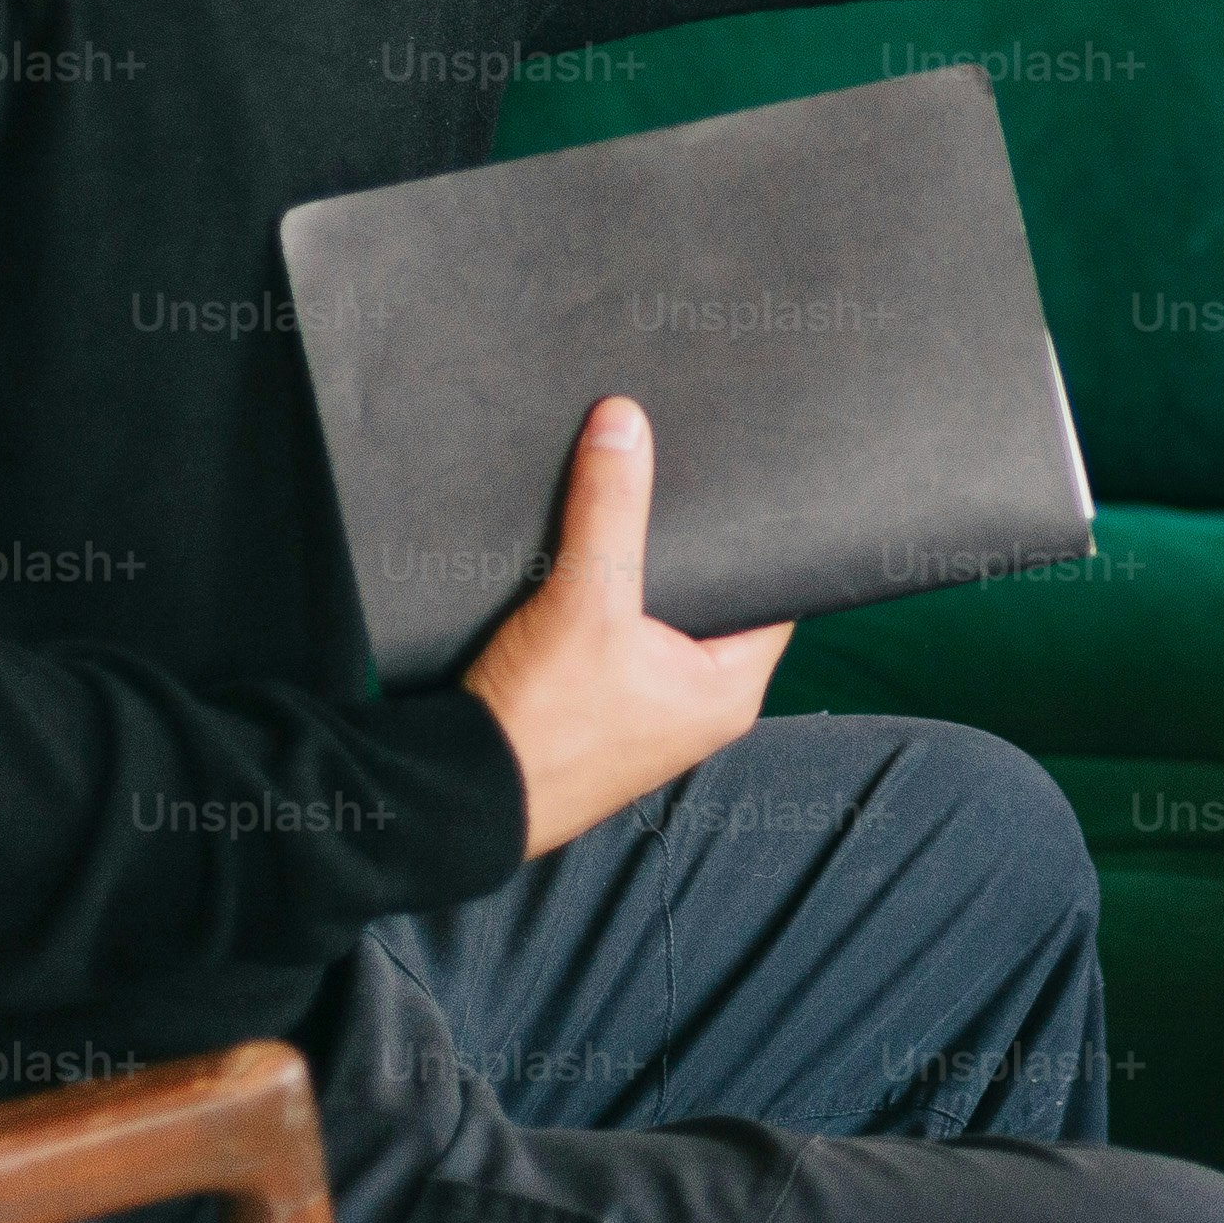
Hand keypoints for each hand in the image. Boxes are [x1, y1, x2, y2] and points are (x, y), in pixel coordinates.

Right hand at [459, 397, 790, 856]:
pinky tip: (583, 565)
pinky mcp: (600, 716)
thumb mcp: (582, 603)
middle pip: (711, 601)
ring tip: (631, 505)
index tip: (741, 480)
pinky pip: (619, 643)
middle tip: (678, 475)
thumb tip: (624, 420)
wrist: (454, 802)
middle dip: (689, 546)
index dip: (755, 537)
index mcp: (729, 689)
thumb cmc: (540, 723)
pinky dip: (605, 607)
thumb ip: (609, 510)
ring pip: (660, 620)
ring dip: (640, 574)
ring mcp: (648, 715)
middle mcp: (699, 707)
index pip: (769, 592)